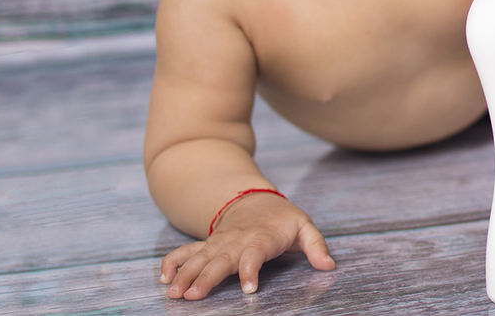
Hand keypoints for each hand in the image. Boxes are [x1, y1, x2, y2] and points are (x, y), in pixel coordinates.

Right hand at [160, 192, 334, 299]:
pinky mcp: (207, 244)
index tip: (248, 289)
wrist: (256, 199)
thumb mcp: (305, 227)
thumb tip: (329, 265)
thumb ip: (316, 246)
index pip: (255, 254)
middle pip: (221, 260)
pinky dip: (174, 261)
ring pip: (200, 258)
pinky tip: (164, 277)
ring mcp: (219, 242)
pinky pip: (187, 251)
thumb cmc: (283, 219)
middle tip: (193, 296)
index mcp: (262, 237)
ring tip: (174, 293)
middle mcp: (237, 240)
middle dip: (206, 278)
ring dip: (186, 275)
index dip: (250, 270)